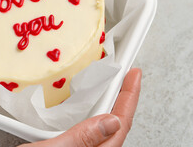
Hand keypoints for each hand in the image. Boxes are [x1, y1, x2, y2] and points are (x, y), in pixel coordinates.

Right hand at [20, 68, 141, 146]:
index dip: (130, 97)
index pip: (121, 124)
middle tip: (127, 79)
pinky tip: (88, 110)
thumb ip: (81, 138)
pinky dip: (93, 116)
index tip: (134, 76)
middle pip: (117, 127)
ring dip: (110, 107)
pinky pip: (90, 133)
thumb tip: (110, 122)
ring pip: (104, 130)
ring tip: (113, 90)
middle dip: (124, 100)